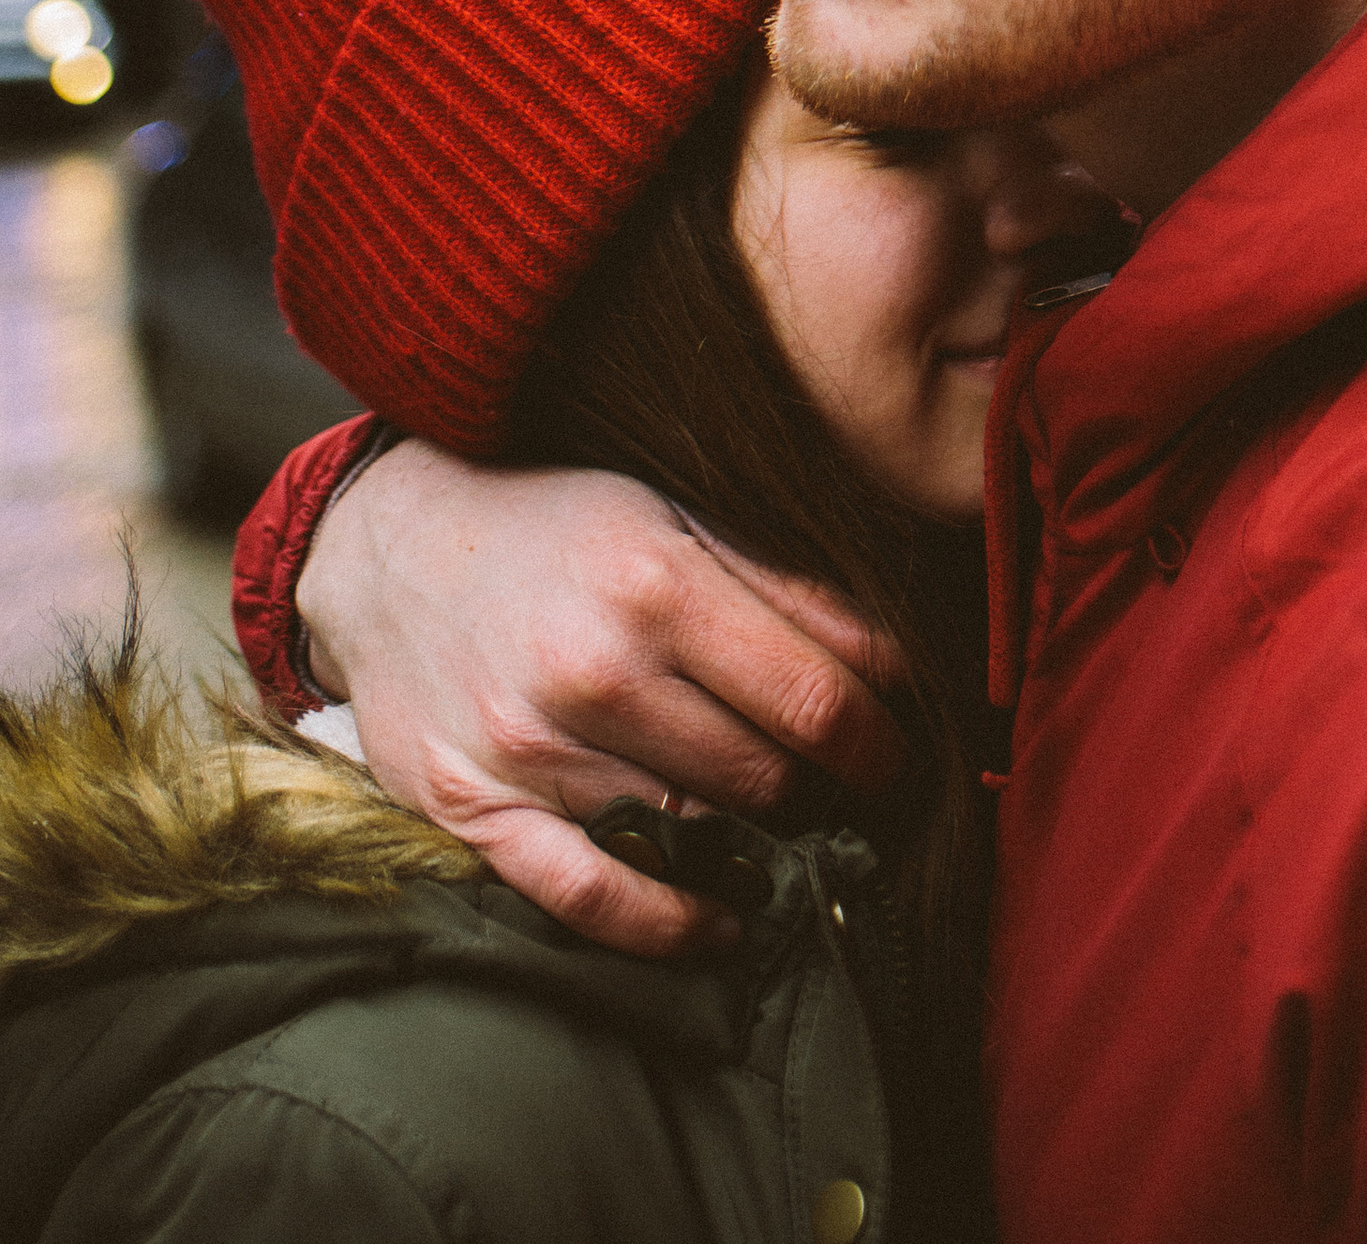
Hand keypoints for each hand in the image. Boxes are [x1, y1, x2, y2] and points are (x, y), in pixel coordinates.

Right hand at [299, 442, 911, 954]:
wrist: (388, 549)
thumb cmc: (553, 526)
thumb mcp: (670, 514)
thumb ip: (781, 585)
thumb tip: (892, 660)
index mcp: (656, 582)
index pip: (816, 694)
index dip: (883, 736)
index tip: (907, 748)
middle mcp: (595, 671)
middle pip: (767, 772)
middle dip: (829, 786)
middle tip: (853, 785)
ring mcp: (531, 750)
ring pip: (696, 829)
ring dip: (759, 839)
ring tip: (792, 824)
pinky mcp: (475, 809)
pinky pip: (589, 896)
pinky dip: (667, 923)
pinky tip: (721, 921)